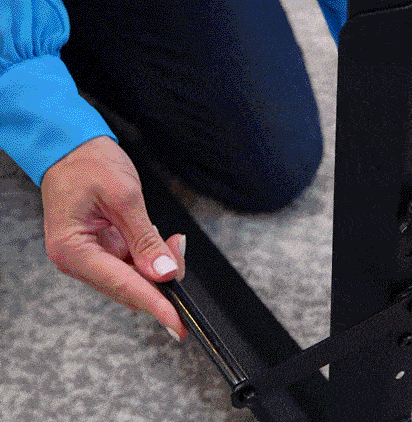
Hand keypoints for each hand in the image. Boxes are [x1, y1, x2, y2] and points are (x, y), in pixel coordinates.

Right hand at [41, 135, 187, 340]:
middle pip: (128, 287)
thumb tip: (163, 273)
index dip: (154, 305)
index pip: (121, 285)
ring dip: (158, 268)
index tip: (177, 323)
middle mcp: (78, 260)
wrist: (73, 147)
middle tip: (180, 255)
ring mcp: (90, 257)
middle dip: (161, 280)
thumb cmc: (89, 165)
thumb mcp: (124, 198)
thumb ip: (144, 239)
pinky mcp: (102, 251)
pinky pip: (132, 265)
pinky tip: (165, 244)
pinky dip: (152, 259)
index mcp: (73, 250)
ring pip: (133, 279)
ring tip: (175, 243)